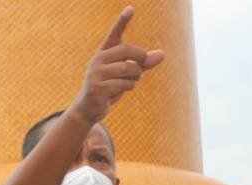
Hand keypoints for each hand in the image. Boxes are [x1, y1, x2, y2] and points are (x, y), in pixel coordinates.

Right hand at [73, 7, 164, 123]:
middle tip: (142, 69)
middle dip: (140, 60)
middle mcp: (98, 60)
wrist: (89, 108)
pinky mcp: (96, 88)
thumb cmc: (110, 87)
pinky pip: (123, 84)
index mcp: (105, 53)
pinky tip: (120, 92)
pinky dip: (128, 88)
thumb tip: (162, 54)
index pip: (114, 34)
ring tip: (131, 82)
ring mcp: (95, 74)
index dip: (123, 21)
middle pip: (127, 51)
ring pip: (128, 69)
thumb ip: (144, 63)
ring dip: (136, 77)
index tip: (130, 8)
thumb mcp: (129, 73)